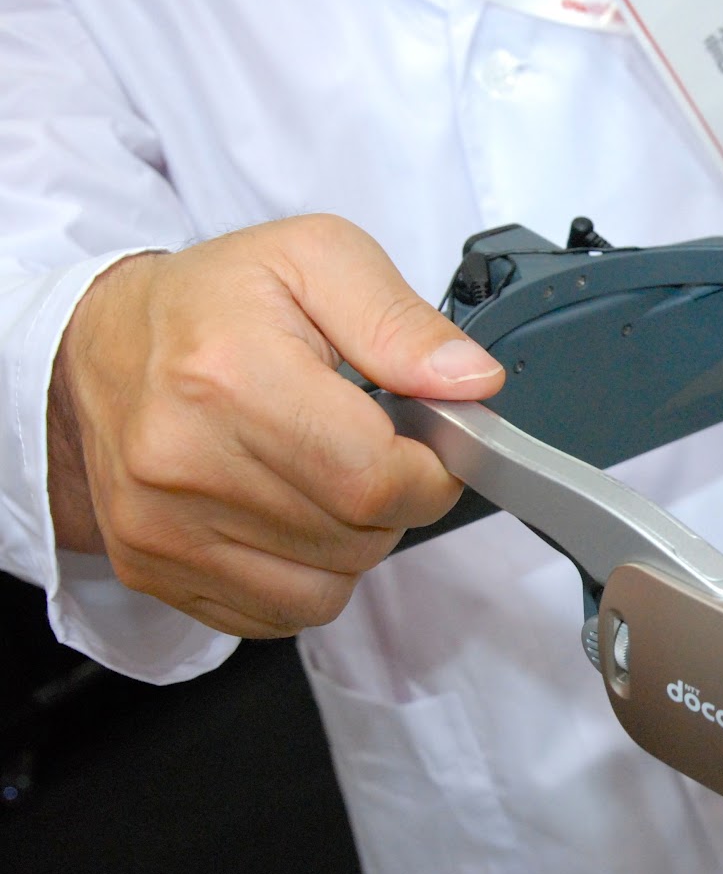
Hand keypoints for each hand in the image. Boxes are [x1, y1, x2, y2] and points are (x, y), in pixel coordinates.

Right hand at [46, 214, 503, 636]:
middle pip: (359, 538)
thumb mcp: (317, 260)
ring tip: (322, 478)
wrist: (100, 347)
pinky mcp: (152, 568)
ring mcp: (161, 525)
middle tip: (366, 448)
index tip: (428, 445)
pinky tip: (287, 516)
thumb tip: (471, 383)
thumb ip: (404, 323)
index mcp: (230, 375)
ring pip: (327, 590)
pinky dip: (305, 577)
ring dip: (352, 544)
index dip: (430, 471)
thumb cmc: (212, 303)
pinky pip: (278, 614)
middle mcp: (183, 461)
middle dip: (392, 502)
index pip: (375, 478)